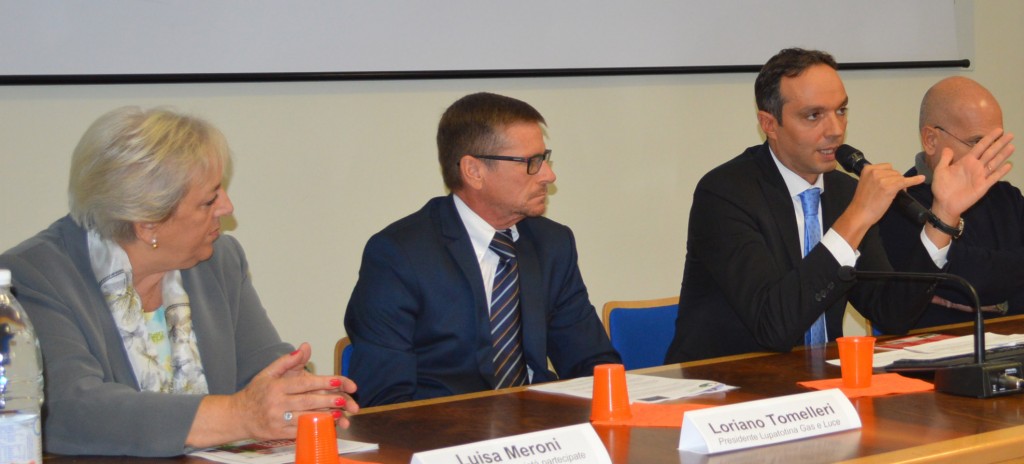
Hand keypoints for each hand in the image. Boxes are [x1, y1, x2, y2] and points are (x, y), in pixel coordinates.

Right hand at [232, 343, 359, 440]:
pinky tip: (327, 426)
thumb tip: (305, 347)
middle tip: (345, 400)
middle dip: (328, 401)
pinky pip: (300, 432)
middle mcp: (276, 403)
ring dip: (325, 417)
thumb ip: (287, 361)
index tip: (338, 381)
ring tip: (342, 414)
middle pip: (307, 402)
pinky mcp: (278, 434)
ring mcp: (277, 420)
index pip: (303, 383)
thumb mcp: (267, 373)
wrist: (236, 417)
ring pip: (305, 418)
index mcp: (275, 387)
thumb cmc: (255, 393)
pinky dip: (314, 428)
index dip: (322, 382)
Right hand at [833, 163, 924, 248]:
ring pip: (900, 177)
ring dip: (900, 185)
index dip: (890, 176)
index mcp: (867, 168)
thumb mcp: (866, 183)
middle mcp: (874, 171)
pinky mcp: (890, 187)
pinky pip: (905, 182)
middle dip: (895, 180)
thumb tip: (893, 177)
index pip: (887, 167)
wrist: (859, 214)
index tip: (888, 184)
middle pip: (894, 171)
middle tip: (890, 191)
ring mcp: (882, 179)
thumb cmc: (862, 202)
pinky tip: (921, 179)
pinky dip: (914, 181)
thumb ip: (876, 177)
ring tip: (892, 195)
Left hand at [931, 127, 1013, 221]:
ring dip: (1003, 155)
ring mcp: (980, 177)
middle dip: (1000, 144)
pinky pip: (993, 178)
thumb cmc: (942, 187)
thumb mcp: (940, 170)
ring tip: (1012, 147)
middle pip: (990, 153)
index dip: (989, 139)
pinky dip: (1001, 172)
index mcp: (966, 162)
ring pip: (994, 163)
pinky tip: (1009, 165)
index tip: (998, 130)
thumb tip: (947, 147)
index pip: (980, 147)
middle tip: (1010, 135)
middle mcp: (976, 167)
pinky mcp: (982, 186)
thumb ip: (945, 159)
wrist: (943, 203)